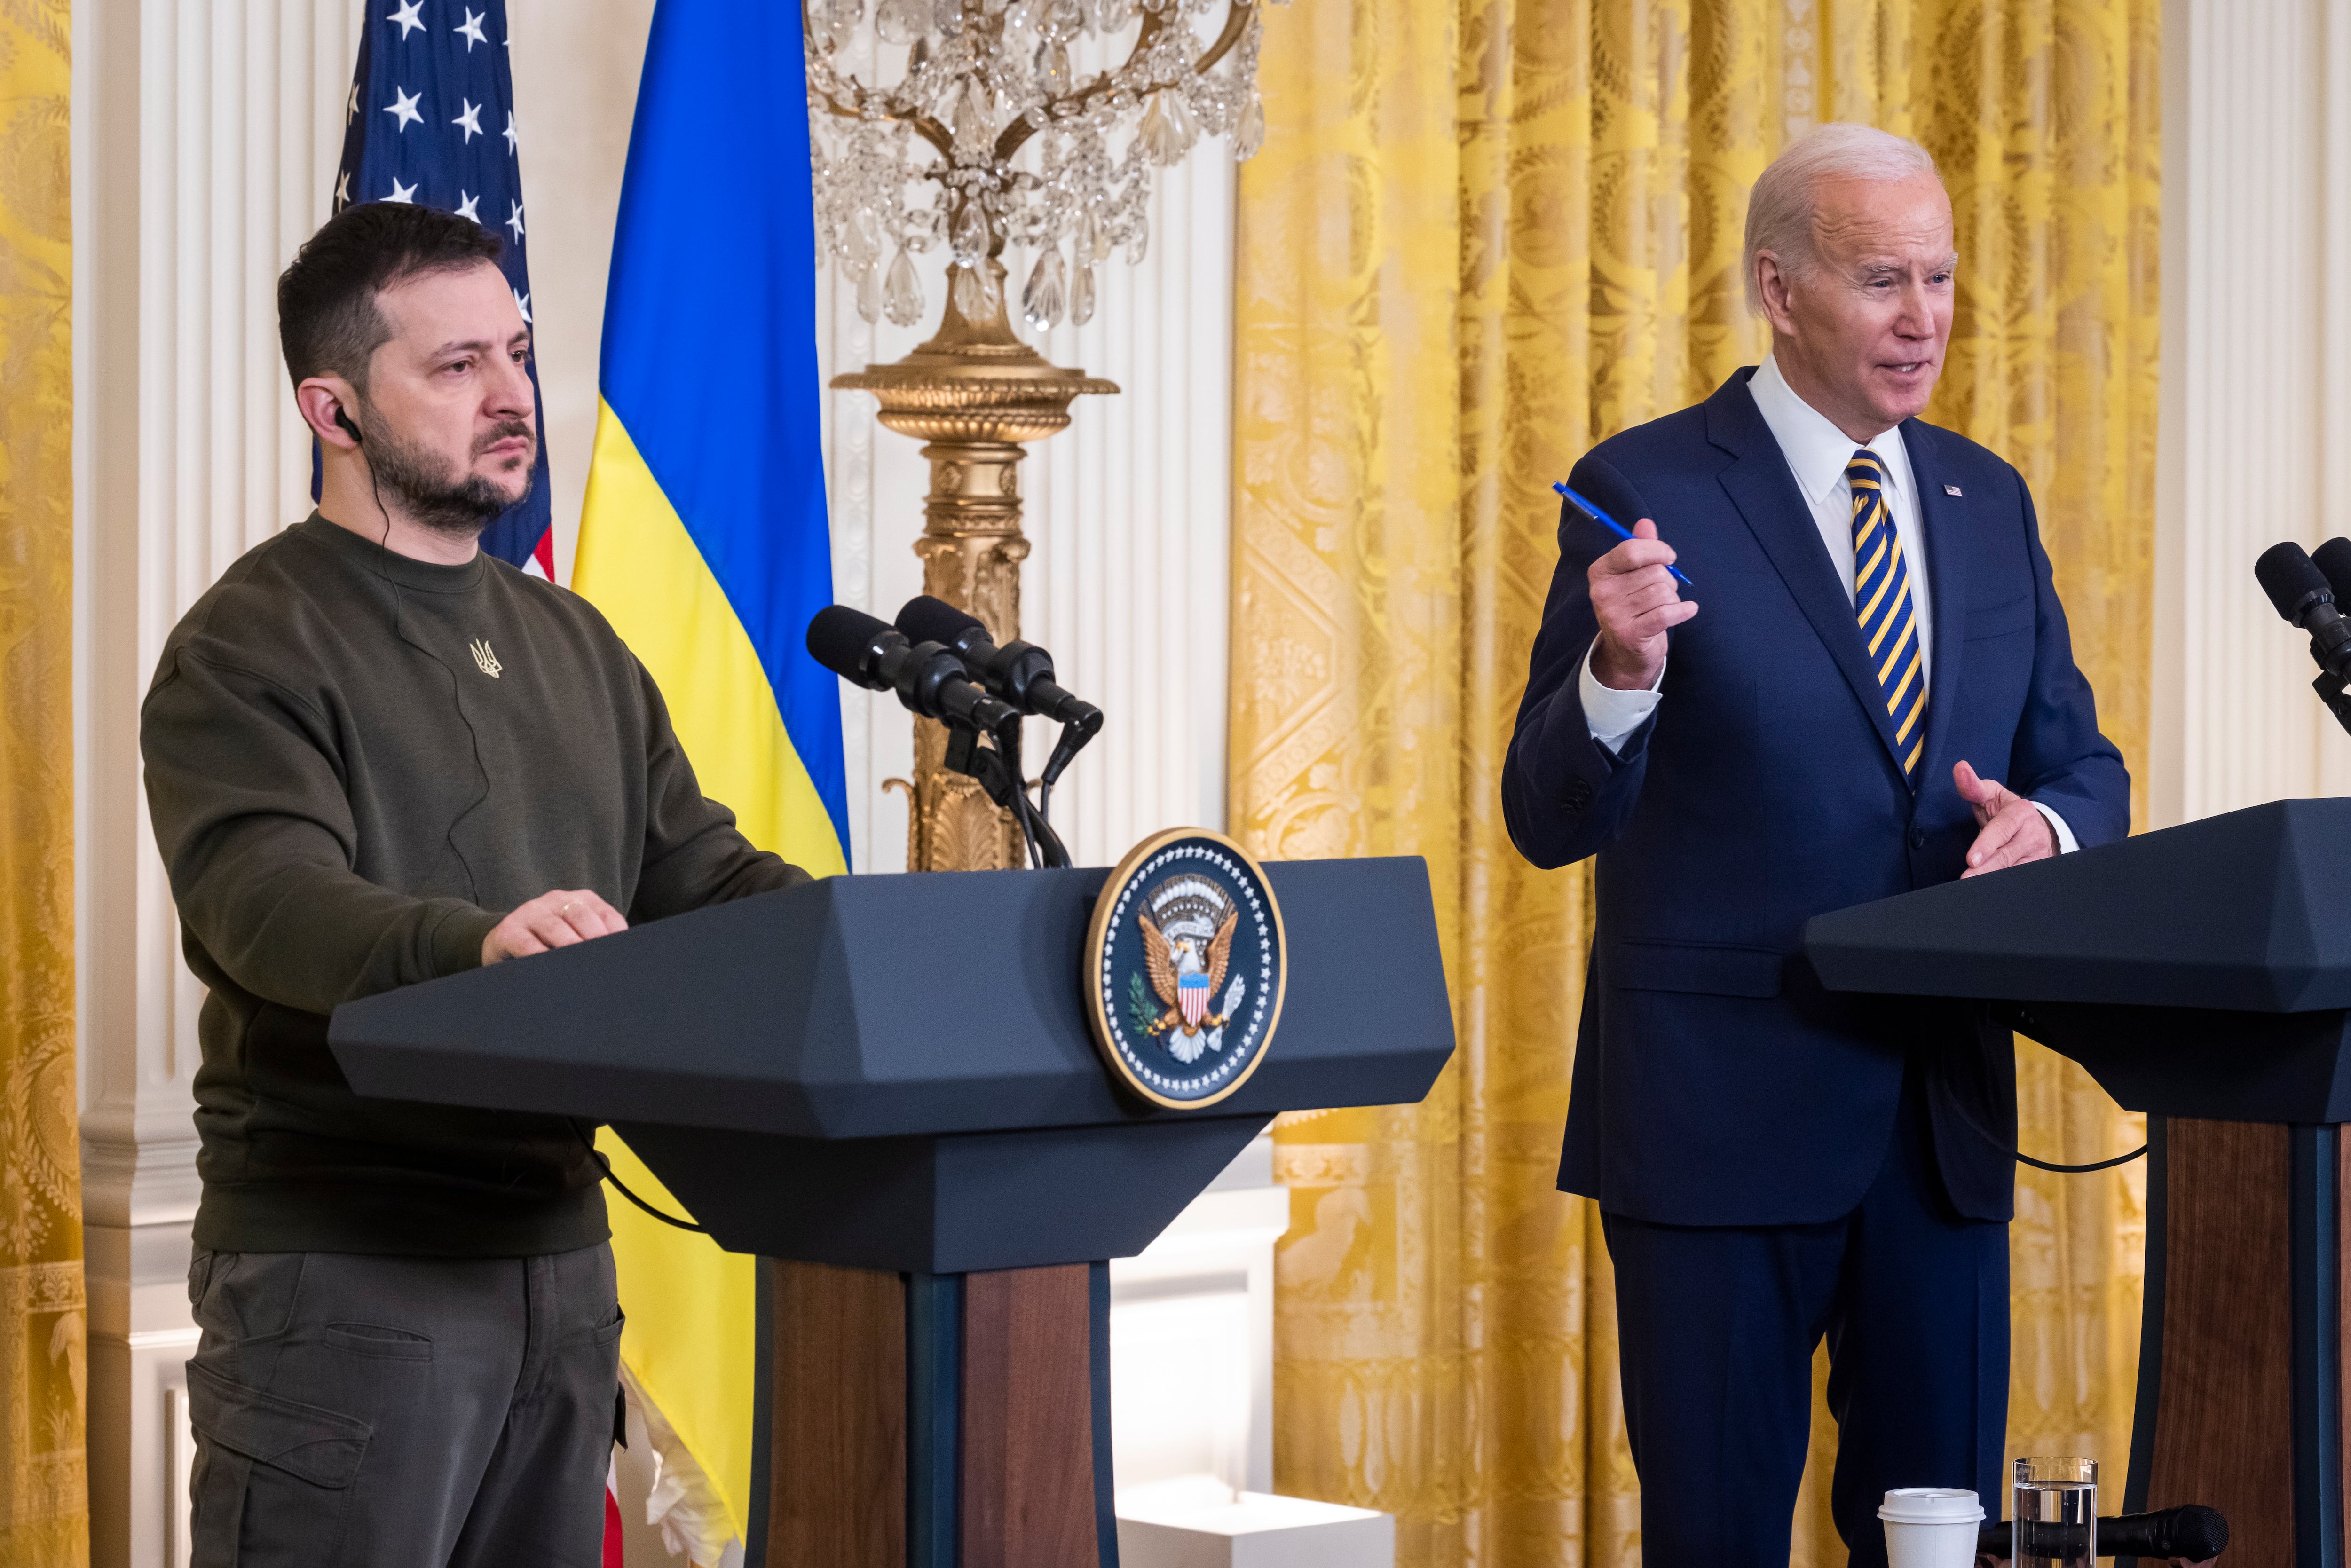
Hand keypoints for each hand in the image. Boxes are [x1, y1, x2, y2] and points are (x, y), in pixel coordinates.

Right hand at [482, 889, 627, 963]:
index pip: (605, 914)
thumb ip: (594, 942)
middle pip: (582, 916)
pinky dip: (539, 956)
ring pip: (556, 928)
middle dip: (595, 939)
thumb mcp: (573, 936)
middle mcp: (556, 900)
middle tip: (603, 963)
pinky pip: (527, 944)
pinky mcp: (509, 930)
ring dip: (570, 947)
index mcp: (579, 900)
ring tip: (581, 967)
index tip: (622, 955)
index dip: (616, 934)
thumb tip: (620, 959)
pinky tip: (549, 969)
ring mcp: (531, 912)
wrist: (503, 942)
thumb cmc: (548, 943)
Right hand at [1588, 518, 1696, 689]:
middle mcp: (1602, 592)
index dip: (1657, 550)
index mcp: (1600, 571)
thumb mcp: (1632, 575)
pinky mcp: (1630, 633)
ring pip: (1663, 592)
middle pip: (1653, 573)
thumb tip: (1645, 523)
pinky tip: (1689, 610)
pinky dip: (1683, 610)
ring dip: (1673, 598)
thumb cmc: (1633, 606)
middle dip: (1668, 580)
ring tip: (1665, 606)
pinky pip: (1667, 613)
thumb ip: (1640, 548)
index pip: (1631, 550)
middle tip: (1663, 592)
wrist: (1625, 652)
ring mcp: (1613, 614)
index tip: (1669, 558)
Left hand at [1954, 760, 2057, 877]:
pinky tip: (1988, 891)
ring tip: (1973, 887)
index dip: (1987, 845)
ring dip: (1993, 880)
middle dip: (1986, 869)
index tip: (1972, 859)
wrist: (2040, 827)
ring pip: (2014, 872)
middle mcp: (2032, 835)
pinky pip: (2020, 881)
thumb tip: (1960, 767)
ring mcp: (2037, 855)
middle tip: (1967, 878)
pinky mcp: (2037, 869)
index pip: (2002, 830)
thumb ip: (1973, 786)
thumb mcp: (1992, 794)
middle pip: (2007, 856)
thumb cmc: (2007, 811)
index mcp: (2020, 813)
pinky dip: (2003, 887)